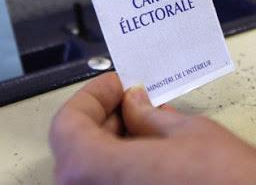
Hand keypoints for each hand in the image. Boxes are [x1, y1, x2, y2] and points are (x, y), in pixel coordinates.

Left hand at [49, 72, 255, 184]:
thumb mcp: (189, 135)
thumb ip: (148, 115)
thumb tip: (134, 104)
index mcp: (93, 171)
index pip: (68, 123)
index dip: (92, 96)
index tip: (114, 84)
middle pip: (77, 148)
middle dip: (106, 118)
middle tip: (131, 101)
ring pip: (92, 171)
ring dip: (114, 144)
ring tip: (147, 126)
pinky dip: (123, 169)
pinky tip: (150, 156)